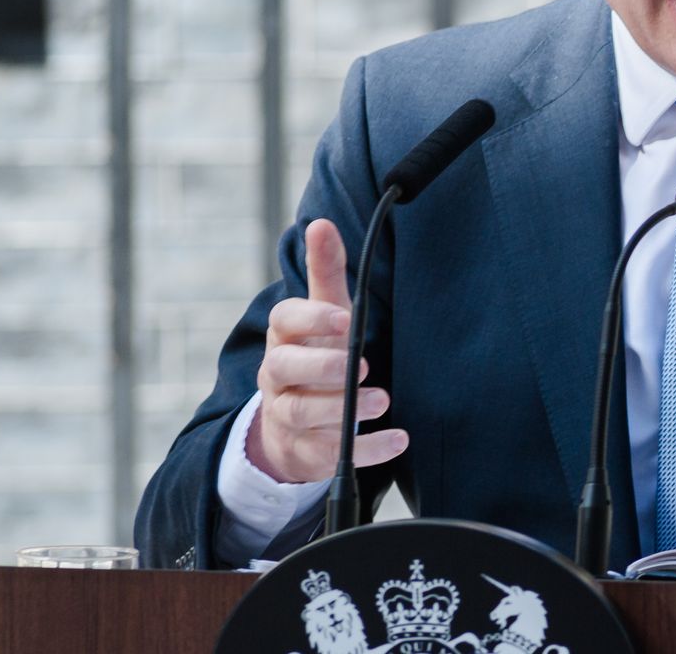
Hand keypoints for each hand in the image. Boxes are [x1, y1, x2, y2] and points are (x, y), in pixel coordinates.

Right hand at [247, 218, 409, 482]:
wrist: (294, 420)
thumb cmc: (316, 352)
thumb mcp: (324, 311)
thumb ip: (324, 271)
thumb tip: (321, 223)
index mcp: (283, 336)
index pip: (285, 320)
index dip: (312, 318)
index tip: (345, 318)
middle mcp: (277, 375)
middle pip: (285, 369)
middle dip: (323, 367)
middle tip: (362, 365)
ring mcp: (286, 415)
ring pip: (302, 413)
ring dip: (343, 409)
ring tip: (382, 401)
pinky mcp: (304, 451)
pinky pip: (328, 453)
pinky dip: (366, 450)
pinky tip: (398, 440)